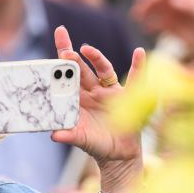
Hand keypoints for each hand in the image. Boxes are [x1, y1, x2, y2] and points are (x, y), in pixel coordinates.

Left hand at [50, 25, 144, 192]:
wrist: (117, 156)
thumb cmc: (97, 145)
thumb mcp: (81, 140)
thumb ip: (69, 136)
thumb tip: (54, 135)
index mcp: (77, 99)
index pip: (66, 75)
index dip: (61, 56)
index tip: (56, 37)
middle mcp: (92, 91)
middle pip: (81, 69)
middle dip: (72, 57)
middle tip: (65, 46)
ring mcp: (109, 92)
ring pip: (102, 70)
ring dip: (96, 58)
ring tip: (87, 50)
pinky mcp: (127, 96)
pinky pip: (134, 79)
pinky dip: (138, 66)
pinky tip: (139, 53)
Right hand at [131, 0, 193, 64]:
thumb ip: (187, 7)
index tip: (143, 3)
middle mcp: (180, 4)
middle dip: (146, 4)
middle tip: (135, 13)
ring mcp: (177, 15)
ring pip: (157, 11)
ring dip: (146, 13)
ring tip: (137, 20)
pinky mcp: (175, 27)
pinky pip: (160, 23)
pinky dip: (152, 25)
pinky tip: (146, 30)